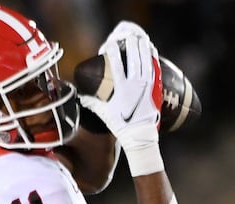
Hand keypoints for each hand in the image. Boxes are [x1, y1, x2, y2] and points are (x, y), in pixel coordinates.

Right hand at [78, 29, 161, 153]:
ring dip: (143, 48)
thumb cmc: (121, 125)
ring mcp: (146, 86)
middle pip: (133, 59)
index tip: (109, 43)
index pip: (116, 65)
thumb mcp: (104, 113)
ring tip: (140, 38)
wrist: (139, 135)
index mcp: (121, 88)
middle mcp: (134, 85)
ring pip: (145, 62)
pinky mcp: (154, 88)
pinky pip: (154, 69)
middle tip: (128, 36)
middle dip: (131, 45)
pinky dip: (153, 58)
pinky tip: (151, 50)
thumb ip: (91, 102)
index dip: (112, 52)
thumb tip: (80, 96)